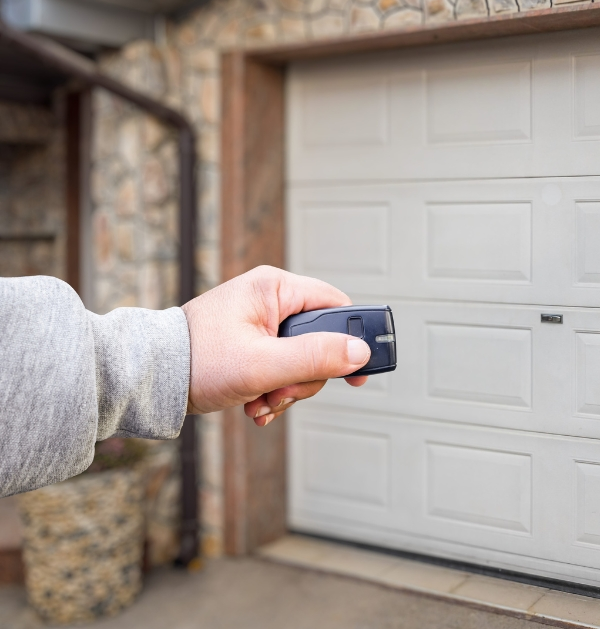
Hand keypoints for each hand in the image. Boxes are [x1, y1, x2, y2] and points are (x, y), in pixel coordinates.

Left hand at [182, 265, 369, 425]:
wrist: (148, 380)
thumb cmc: (195, 361)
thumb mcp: (263, 364)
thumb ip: (315, 357)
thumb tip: (360, 353)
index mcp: (274, 288)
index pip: (336, 306)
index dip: (352, 339)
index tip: (358, 373)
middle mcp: (270, 299)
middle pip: (320, 340)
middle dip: (305, 376)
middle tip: (282, 392)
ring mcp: (260, 322)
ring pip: (302, 360)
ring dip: (288, 389)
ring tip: (262, 401)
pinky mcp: (251, 343)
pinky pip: (282, 368)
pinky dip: (273, 390)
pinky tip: (255, 403)